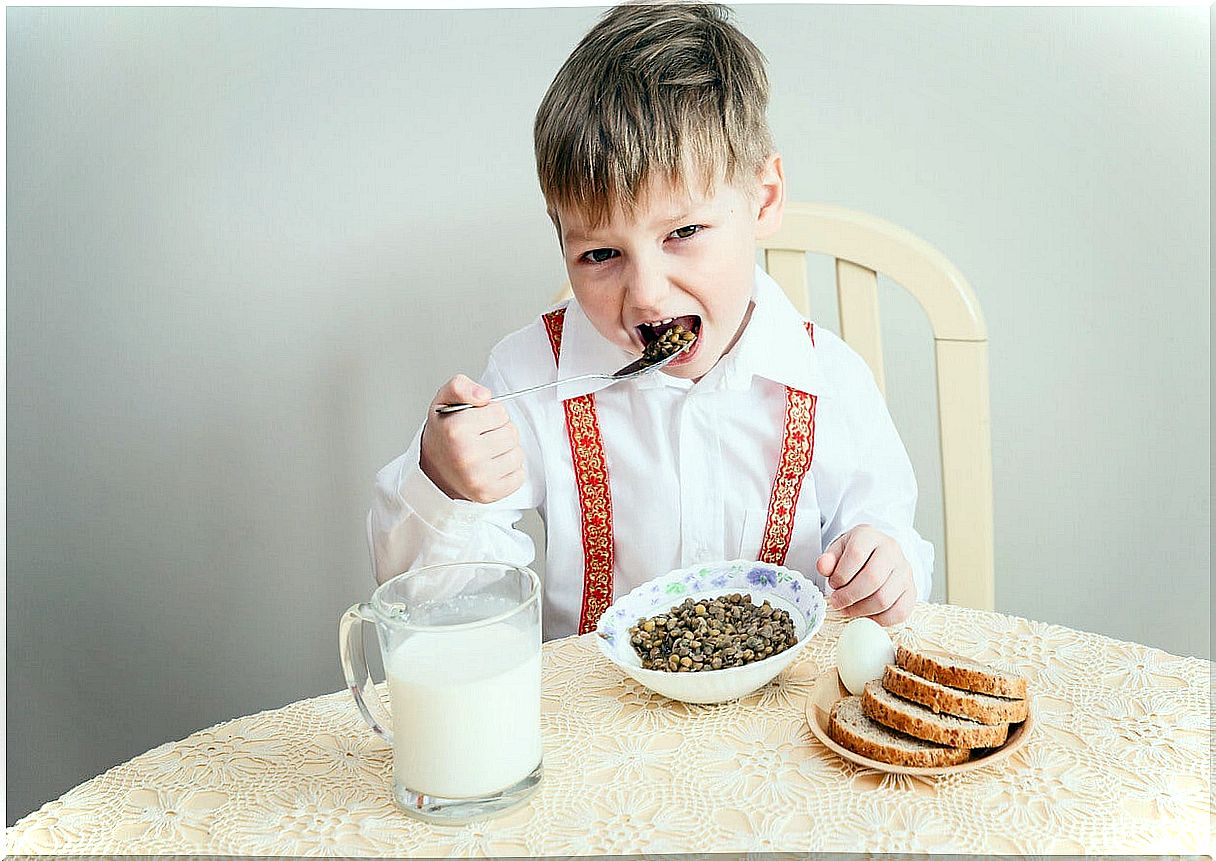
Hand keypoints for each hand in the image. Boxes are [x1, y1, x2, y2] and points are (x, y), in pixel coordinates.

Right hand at [420, 375, 525, 503]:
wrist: (434, 470)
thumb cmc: (444, 434)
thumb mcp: (444, 401)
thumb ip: (461, 386)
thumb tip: (484, 396)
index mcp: (455, 429)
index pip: (500, 411)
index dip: (490, 413)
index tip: (476, 421)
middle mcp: (466, 455)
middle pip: (511, 432)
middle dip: (500, 430)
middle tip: (482, 437)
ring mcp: (478, 478)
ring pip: (517, 454)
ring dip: (506, 450)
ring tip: (486, 452)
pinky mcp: (489, 494)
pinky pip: (519, 475)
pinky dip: (509, 470)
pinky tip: (491, 467)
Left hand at [816, 524, 914, 625]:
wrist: (878, 554)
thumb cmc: (855, 554)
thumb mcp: (838, 550)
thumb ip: (828, 559)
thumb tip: (823, 566)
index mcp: (870, 536)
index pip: (856, 554)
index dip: (841, 575)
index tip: (833, 584)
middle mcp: (892, 550)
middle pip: (872, 579)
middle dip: (849, 596)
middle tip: (837, 602)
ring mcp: (905, 570)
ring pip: (884, 599)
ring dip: (861, 610)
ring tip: (849, 609)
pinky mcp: (912, 590)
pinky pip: (900, 612)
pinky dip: (880, 620)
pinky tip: (866, 615)